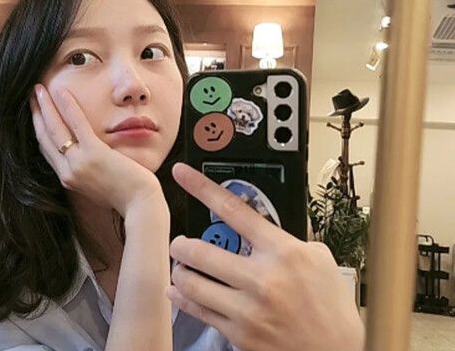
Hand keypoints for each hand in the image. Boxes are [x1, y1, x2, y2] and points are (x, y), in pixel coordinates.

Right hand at [30, 84, 161, 216]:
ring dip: (45, 106)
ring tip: (38, 88)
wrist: (141, 205)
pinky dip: (67, 106)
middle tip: (32, 95)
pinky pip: (76, 124)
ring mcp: (79, 164)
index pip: (47, 150)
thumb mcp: (100, 185)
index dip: (39, 128)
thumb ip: (89, 172)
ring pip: (54, 129)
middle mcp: (68, 172)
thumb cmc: (127, 196)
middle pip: (45, 138)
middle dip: (37, 114)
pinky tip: (61, 91)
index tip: (36, 112)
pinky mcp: (94, 154)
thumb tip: (89, 160)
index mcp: (69, 179)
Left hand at [166, 163, 363, 350]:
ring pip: (191, 282)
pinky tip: (179, 291)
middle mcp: (262, 279)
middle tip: (179, 243)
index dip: (201, 187)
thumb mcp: (318, 258)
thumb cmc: (330, 306)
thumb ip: (284, 237)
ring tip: (181, 266)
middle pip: (200, 250)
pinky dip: (182, 297)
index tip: (182, 174)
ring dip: (180, 270)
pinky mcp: (239, 334)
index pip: (233, 209)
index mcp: (283, 252)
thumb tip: (256, 219)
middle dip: (181, 244)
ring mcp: (248, 309)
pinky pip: (197, 311)